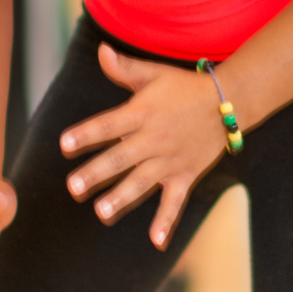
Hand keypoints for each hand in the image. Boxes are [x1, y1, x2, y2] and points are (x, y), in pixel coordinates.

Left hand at [59, 45, 228, 248]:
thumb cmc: (183, 87)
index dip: (86, 133)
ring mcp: (170, 160)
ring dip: (122, 197)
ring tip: (102, 212)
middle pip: (121, 157)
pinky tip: (156, 241)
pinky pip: (175, 201)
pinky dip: (167, 221)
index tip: (64, 144)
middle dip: (96, 173)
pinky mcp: (185, 175)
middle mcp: (154, 138)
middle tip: (73, 187)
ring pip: (143, 182)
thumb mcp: (153, 74)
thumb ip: (124, 68)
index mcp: (142, 113)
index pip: (109, 124)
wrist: (228, 102)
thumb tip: (101, 50)